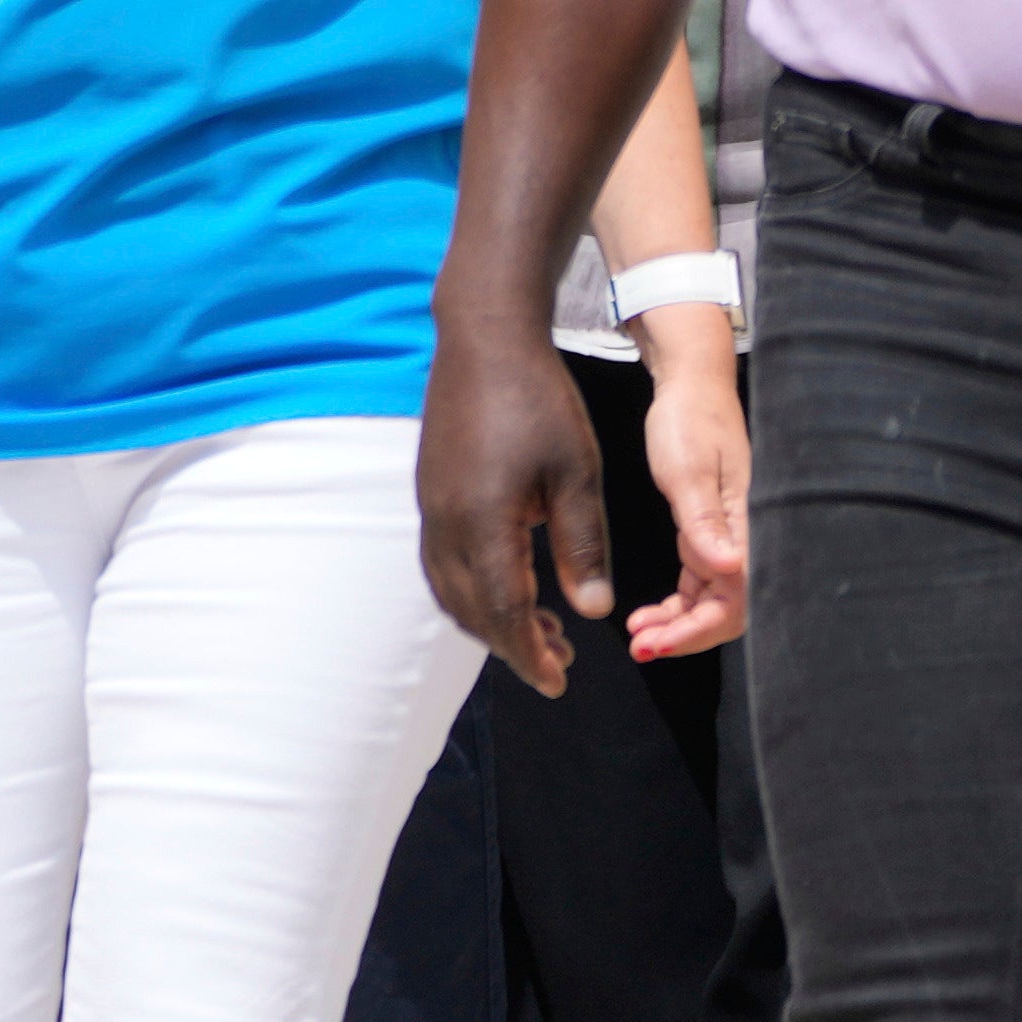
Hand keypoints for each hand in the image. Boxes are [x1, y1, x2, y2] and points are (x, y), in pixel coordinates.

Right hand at [416, 322, 617, 694]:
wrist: (484, 339)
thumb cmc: (538, 400)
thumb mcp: (578, 474)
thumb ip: (582, 545)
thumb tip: (592, 611)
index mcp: (484, 522)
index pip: (504, 611)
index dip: (529, 654)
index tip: (558, 682)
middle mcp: (446, 524)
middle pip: (472, 611)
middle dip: (512, 646)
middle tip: (559, 663)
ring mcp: (431, 509)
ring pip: (451, 592)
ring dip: (490, 621)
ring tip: (539, 630)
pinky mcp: (430, 494)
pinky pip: (442, 565)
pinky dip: (472, 592)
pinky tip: (507, 585)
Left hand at [623, 312, 752, 661]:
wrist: (691, 389)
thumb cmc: (691, 421)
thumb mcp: (688, 471)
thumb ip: (704, 522)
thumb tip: (728, 568)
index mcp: (750, 526)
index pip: (737, 599)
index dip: (699, 630)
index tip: (657, 642)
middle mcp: (747, 539)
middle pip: (728, 610)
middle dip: (686, 636)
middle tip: (642, 646)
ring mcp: (731, 540)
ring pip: (713, 603)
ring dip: (679, 625)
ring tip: (640, 635)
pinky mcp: (712, 536)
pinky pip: (702, 585)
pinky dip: (678, 606)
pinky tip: (648, 615)